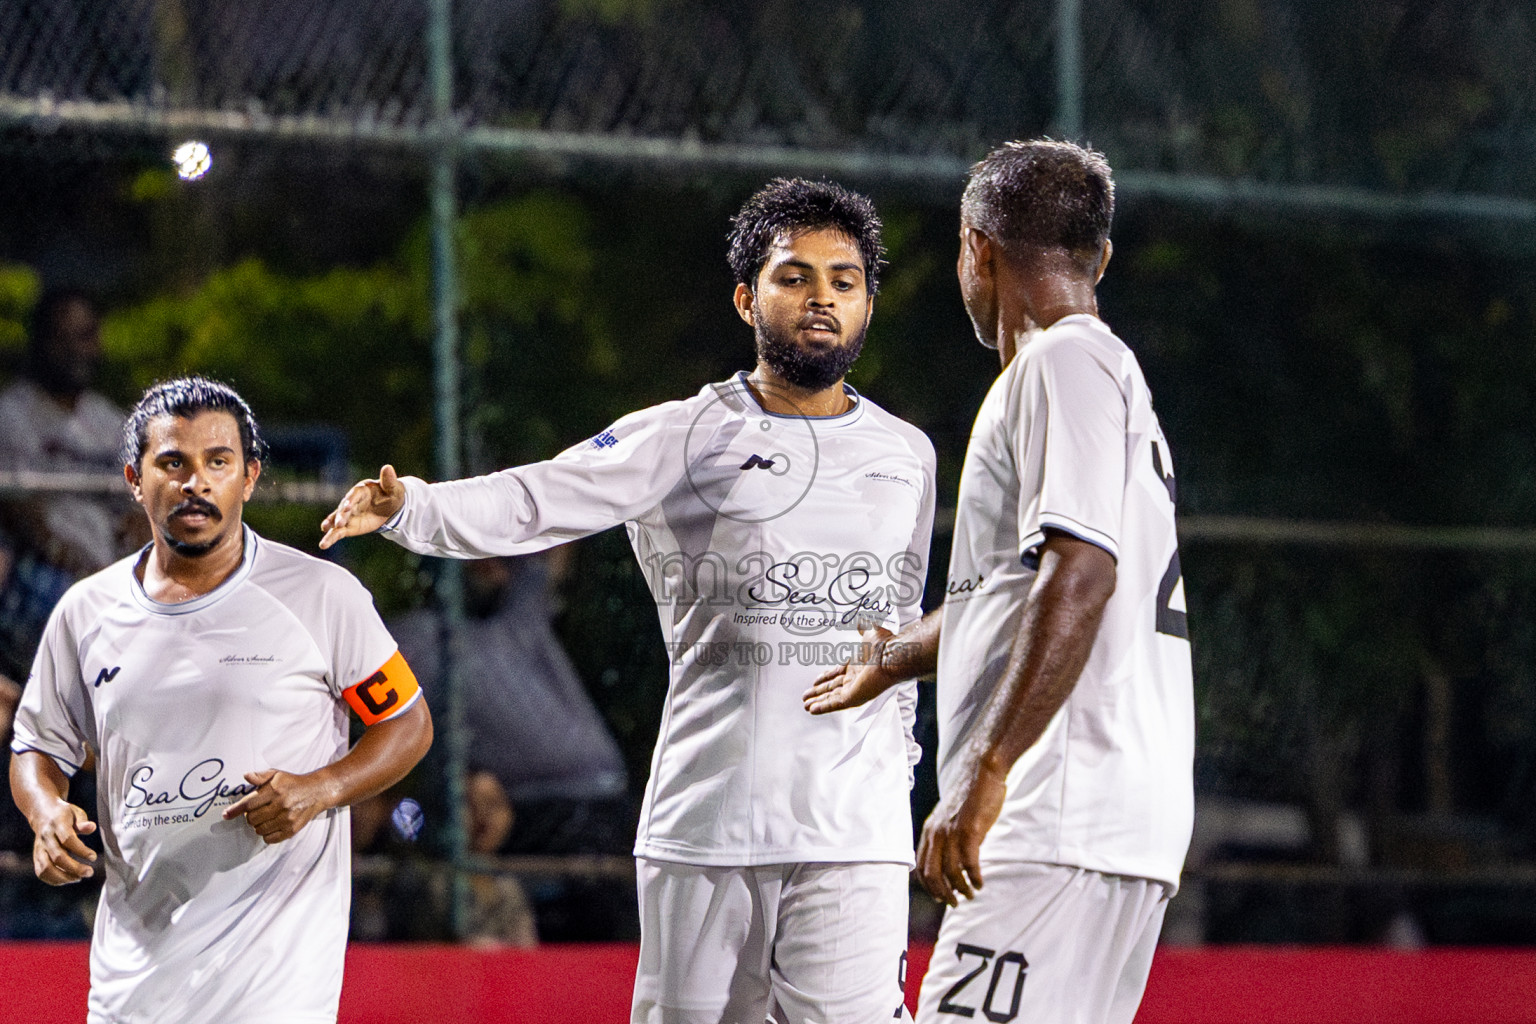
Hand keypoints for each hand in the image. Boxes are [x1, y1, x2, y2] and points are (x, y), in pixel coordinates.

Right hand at [31, 802, 96, 884]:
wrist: (42, 813)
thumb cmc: (64, 814)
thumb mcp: (76, 812)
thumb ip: (83, 822)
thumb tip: (92, 828)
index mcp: (57, 824)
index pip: (68, 840)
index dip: (81, 850)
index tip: (93, 857)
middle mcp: (46, 838)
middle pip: (57, 857)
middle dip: (74, 868)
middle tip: (89, 872)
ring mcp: (39, 848)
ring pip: (46, 868)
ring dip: (63, 877)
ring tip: (79, 878)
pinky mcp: (36, 856)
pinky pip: (41, 872)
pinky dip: (53, 879)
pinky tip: (68, 879)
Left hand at [222, 769, 336, 843]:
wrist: (317, 792)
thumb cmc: (294, 783)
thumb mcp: (277, 774)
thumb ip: (260, 776)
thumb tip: (246, 776)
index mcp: (274, 790)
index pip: (248, 803)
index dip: (235, 810)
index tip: (226, 815)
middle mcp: (280, 805)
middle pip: (251, 819)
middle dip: (250, 816)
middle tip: (257, 810)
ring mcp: (286, 818)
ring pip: (259, 829)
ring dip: (258, 825)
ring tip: (266, 817)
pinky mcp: (292, 829)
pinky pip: (269, 838)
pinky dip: (266, 834)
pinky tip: (271, 825)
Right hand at [319, 465, 405, 549]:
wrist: (390, 507)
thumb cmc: (391, 494)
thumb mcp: (393, 488)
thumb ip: (388, 480)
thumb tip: (387, 467)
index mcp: (361, 490)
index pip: (354, 494)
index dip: (350, 500)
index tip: (347, 507)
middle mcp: (351, 501)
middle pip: (344, 508)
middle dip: (341, 515)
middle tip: (339, 523)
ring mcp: (348, 514)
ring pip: (337, 520)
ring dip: (331, 525)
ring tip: (324, 530)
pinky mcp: (349, 526)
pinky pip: (338, 532)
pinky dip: (331, 537)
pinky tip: (324, 544)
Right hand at [801, 633, 893, 714]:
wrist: (890, 655)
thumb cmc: (884, 645)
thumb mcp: (870, 632)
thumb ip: (863, 628)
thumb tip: (860, 622)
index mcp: (857, 666)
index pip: (837, 674)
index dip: (825, 677)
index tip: (815, 680)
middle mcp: (855, 679)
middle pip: (832, 688)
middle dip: (819, 692)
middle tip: (806, 696)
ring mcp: (854, 689)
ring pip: (831, 697)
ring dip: (818, 701)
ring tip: (805, 705)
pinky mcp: (853, 697)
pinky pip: (834, 704)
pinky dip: (823, 707)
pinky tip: (812, 709)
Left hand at [915, 761, 1005, 905]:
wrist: (982, 772)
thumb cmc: (970, 795)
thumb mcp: (950, 817)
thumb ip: (946, 836)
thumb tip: (952, 860)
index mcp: (929, 830)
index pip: (921, 866)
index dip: (929, 886)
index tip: (940, 897)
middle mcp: (936, 833)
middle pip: (932, 874)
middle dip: (943, 893)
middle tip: (955, 903)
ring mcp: (951, 832)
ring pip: (951, 872)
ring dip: (961, 888)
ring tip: (972, 894)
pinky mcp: (969, 831)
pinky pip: (969, 863)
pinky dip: (974, 878)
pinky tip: (980, 883)